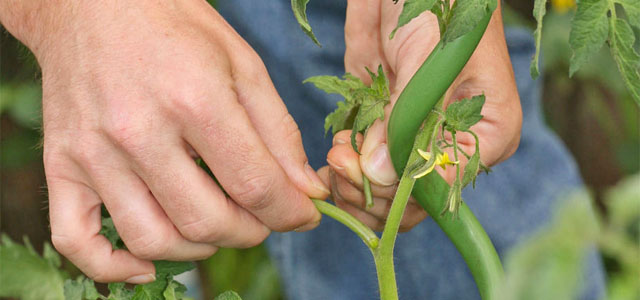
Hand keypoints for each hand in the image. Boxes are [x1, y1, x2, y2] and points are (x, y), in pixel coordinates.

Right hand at [1, 0, 327, 282]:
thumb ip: (279, 132)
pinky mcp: (60, 163)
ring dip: (199, 249)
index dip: (290, 212)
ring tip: (217, 227)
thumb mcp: (242, 63)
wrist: (91, 4)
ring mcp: (93, 152)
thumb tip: (307, 193)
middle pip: (207, 221)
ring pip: (153, 239)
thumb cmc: (175, 25)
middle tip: (262, 217)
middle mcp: (138, 131)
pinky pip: (74, 240)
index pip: (254, 185)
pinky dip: (113, 267)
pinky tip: (146, 264)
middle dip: (251, 232)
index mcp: (194, 99)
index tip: (302, 215)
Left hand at [318, 0, 520, 231]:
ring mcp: (414, 134)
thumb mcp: (429, 54)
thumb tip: (379, 173)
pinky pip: (364, 160)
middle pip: (411, 198)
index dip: (399, 193)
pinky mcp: (383, 120)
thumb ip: (408, 115)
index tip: (362, 173)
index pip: (443, 189)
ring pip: (384, 187)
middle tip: (340, 165)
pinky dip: (346, 164)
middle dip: (371, 191)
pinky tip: (335, 150)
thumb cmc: (441, 2)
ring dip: (353, 182)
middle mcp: (451, 142)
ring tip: (336, 156)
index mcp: (486, 133)